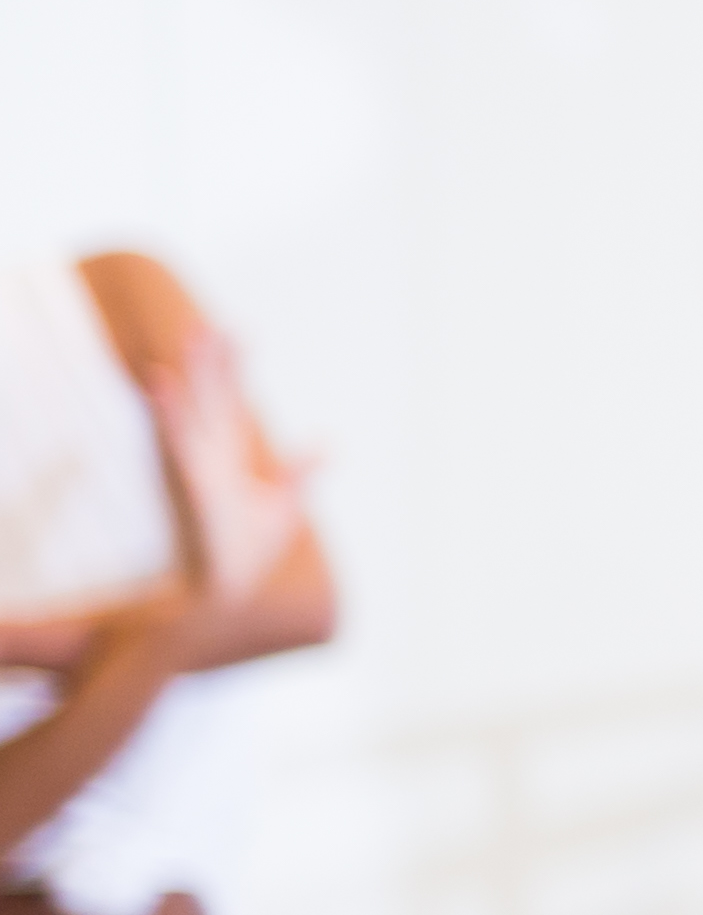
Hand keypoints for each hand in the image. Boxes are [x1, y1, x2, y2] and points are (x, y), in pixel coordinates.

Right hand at [142, 329, 309, 615]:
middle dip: (212, 361)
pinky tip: (161, 382)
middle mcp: (210, 457)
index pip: (232, 402)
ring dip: (191, 374)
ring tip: (190, 337)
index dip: (236, 368)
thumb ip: (301, 474)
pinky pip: (176, 443)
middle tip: (211, 320)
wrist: (225, 594)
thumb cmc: (244, 553)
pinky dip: (169, 413)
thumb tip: (328, 444)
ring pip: (193, 410)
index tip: (241, 331)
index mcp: (229, 458)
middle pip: (211, 397)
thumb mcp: (282, 508)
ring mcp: (197, 468)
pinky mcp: (190, 485)